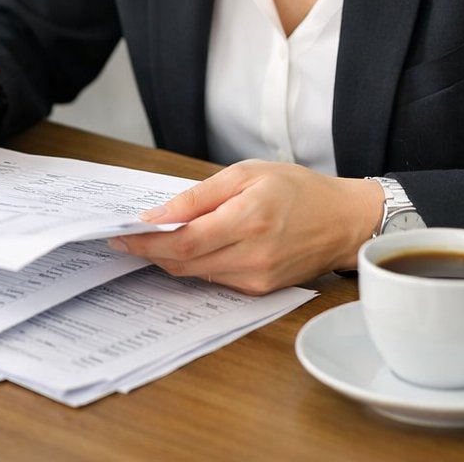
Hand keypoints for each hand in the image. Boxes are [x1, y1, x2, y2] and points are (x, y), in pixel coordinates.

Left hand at [110, 161, 383, 294]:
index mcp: (248, 220)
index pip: (183, 241)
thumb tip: (158, 214)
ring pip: (195, 274)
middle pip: (183, 262)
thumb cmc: (298, 189)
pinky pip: (215, 279)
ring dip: (169, 258)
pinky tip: (189, 248)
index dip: (146, 242)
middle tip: (125, 237)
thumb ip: (199, 196)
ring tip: (152, 239)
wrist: (344, 222)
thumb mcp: (246, 174)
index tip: (119, 235)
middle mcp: (253, 256)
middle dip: (149, 251)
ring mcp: (257, 278)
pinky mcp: (261, 290)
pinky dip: (195, 265)